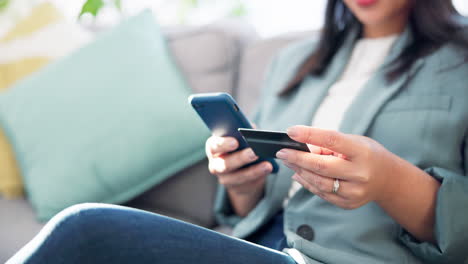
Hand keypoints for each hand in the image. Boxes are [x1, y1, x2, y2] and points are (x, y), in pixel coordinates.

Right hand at [206, 136, 272, 195]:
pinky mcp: (235, 186)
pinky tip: (268, 168)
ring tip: (267, 164)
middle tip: (254, 152)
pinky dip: (258, 175)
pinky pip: (247, 182)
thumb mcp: (240, 136)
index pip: (214, 146)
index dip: (223, 144)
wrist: (239, 166)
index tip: (235, 142)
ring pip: (237, 176)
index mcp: (213, 147)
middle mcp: (215, 163)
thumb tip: (253, 131)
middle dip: (240, 158)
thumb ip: (243, 132)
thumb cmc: (239, 145)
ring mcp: (224, 177)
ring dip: (253, 170)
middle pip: (225, 163)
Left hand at [276, 125, 398, 209]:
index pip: (332, 140)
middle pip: (321, 166)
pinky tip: (298, 173)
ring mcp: (355, 192)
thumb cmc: (367, 154)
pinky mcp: (348, 204)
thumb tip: (301, 147)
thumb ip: (328, 144)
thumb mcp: (354, 142)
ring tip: (288, 161)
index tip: (291, 131)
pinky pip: (321, 193)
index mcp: (362, 152)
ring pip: (318, 183)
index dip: (309, 135)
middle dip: (297, 158)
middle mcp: (360, 174)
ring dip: (299, 171)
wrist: (388, 180)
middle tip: (281, 152)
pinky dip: (306, 183)